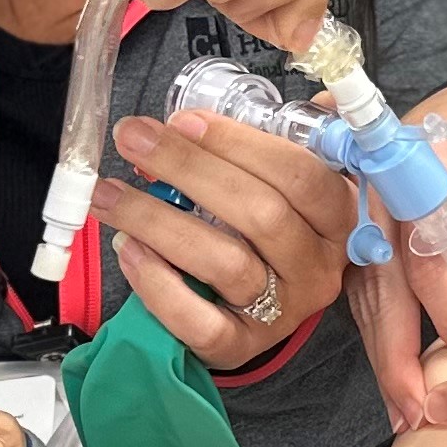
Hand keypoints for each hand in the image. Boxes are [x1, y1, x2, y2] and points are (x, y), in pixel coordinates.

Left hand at [100, 108, 358, 370]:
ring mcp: (282, 312)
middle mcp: (317, 267)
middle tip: (132, 138)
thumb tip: (285, 98)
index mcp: (337, 217)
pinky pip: (201, 322)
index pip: (300, 174)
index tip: (181, 120)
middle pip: (260, 214)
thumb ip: (283, 144)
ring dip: (159, 221)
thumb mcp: (291, 186)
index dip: (239, 143)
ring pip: (225, 264)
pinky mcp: (242, 348)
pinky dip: (159, 286)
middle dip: (188, 168)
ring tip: (108, 194)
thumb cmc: (271, 231)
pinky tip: (127, 250)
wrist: (265, 308)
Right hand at [348, 82, 446, 427]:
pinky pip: (366, 299)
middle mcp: (374, 200)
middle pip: (383, 291)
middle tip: (418, 415)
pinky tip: (397, 384)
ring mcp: (358, 222)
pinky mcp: (358, 243)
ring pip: (367, 303)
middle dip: (398, 359)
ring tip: (406, 414)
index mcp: (414, 175)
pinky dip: (381, 342)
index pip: (429, 261)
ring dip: (386, 361)